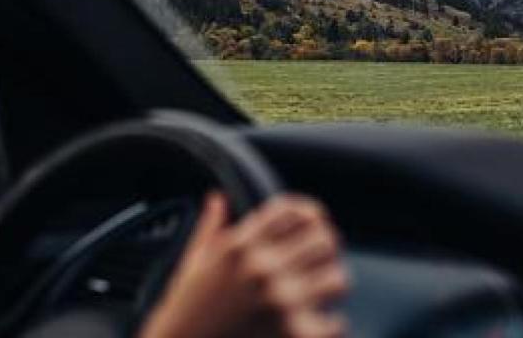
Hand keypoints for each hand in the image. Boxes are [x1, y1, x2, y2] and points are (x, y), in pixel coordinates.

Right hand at [140, 193, 348, 337]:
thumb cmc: (185, 316)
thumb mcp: (192, 267)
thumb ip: (210, 229)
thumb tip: (217, 199)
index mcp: (238, 247)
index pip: (293, 211)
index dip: (310, 216)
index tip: (314, 228)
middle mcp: (261, 268)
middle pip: (325, 239)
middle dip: (325, 253)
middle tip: (319, 267)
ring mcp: (279, 302)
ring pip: (338, 279)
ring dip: (329, 290)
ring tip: (317, 299)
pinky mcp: (293, 335)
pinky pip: (336, 324)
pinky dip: (327, 329)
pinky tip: (309, 330)